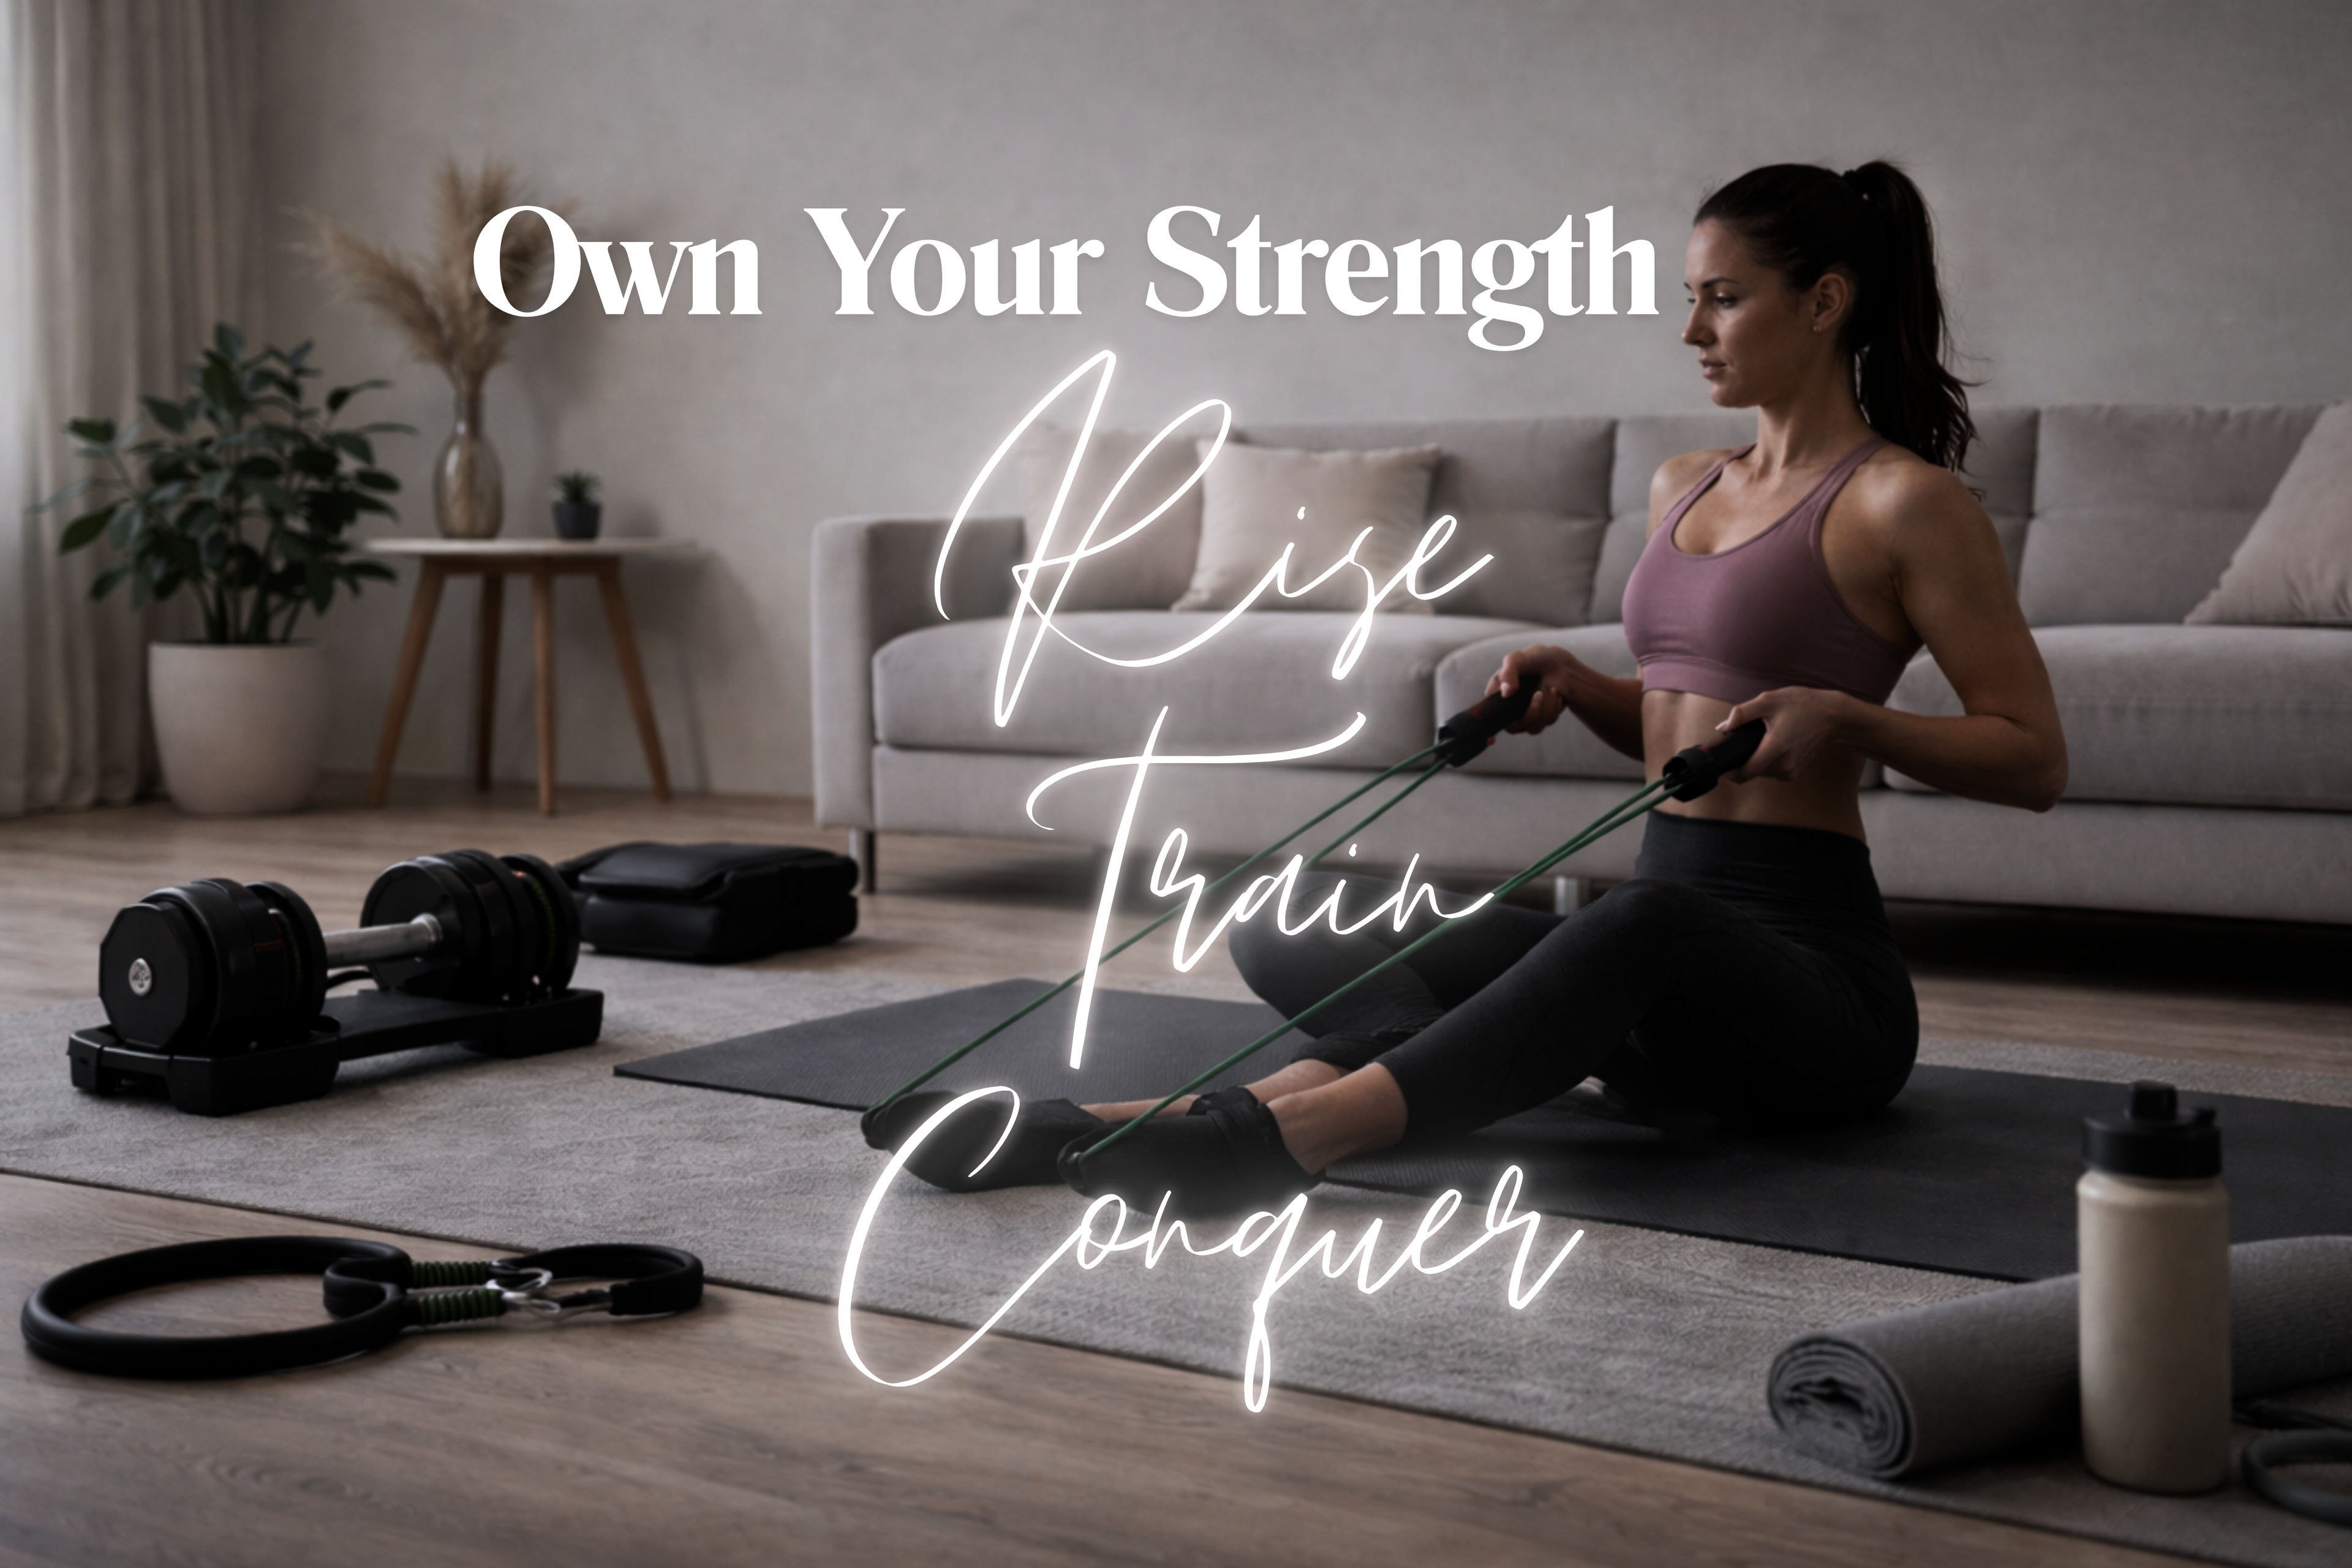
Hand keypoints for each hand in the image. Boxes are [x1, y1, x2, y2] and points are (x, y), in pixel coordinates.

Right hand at [1485, 645, 1580, 734]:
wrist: (1560, 663)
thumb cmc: (1535, 658)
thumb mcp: (1518, 658)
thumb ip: (1508, 672)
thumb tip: (1506, 693)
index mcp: (1498, 693)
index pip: (1491, 713)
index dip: (1501, 713)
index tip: (1516, 698)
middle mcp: (1510, 707)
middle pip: (1513, 727)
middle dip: (1531, 713)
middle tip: (1539, 693)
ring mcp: (1525, 715)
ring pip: (1533, 727)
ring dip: (1546, 707)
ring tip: (1552, 689)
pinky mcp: (1541, 718)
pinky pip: (1547, 722)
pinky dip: (1555, 707)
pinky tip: (1555, 694)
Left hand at [1716, 687, 1857, 780]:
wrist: (1832, 715)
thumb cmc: (1802, 705)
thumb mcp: (1769, 700)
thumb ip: (1742, 713)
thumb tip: (1723, 727)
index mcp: (1776, 747)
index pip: (1746, 773)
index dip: (1730, 771)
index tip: (1723, 761)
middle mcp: (1784, 764)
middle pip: (1751, 772)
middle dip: (1743, 760)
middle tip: (1743, 741)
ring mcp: (1791, 770)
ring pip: (1761, 773)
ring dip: (1755, 761)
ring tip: (1761, 740)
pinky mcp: (1794, 772)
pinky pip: (1771, 772)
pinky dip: (1767, 762)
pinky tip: (1772, 746)